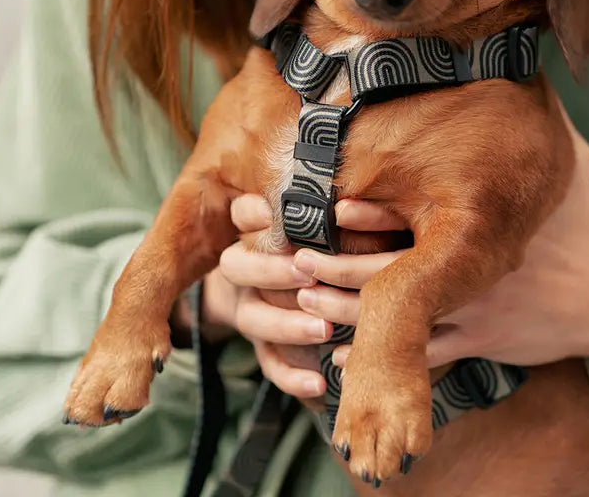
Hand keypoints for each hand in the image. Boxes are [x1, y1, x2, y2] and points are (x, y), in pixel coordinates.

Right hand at [190, 195, 333, 398]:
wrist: (308, 288)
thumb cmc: (334, 242)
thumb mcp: (332, 225)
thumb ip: (334, 216)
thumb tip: (350, 204)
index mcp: (259, 231)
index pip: (242, 214)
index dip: (252, 213)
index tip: (270, 214)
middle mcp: (248, 268)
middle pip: (238, 266)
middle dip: (271, 271)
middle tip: (306, 273)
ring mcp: (252, 308)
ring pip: (253, 318)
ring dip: (287, 325)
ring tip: (323, 330)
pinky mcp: (265, 345)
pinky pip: (270, 363)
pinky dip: (292, 376)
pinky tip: (319, 384)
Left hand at [293, 113, 588, 392]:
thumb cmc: (586, 224)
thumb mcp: (572, 160)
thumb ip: (543, 116)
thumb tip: (519, 58)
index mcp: (488, 223)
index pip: (416, 219)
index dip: (368, 214)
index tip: (330, 207)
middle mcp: (475, 270)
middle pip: (391, 275)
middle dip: (338, 268)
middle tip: (293, 259)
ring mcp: (475, 312)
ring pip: (397, 322)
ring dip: (345, 313)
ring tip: (302, 300)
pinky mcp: (480, 344)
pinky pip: (417, 358)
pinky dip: (379, 358)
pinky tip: (338, 357)